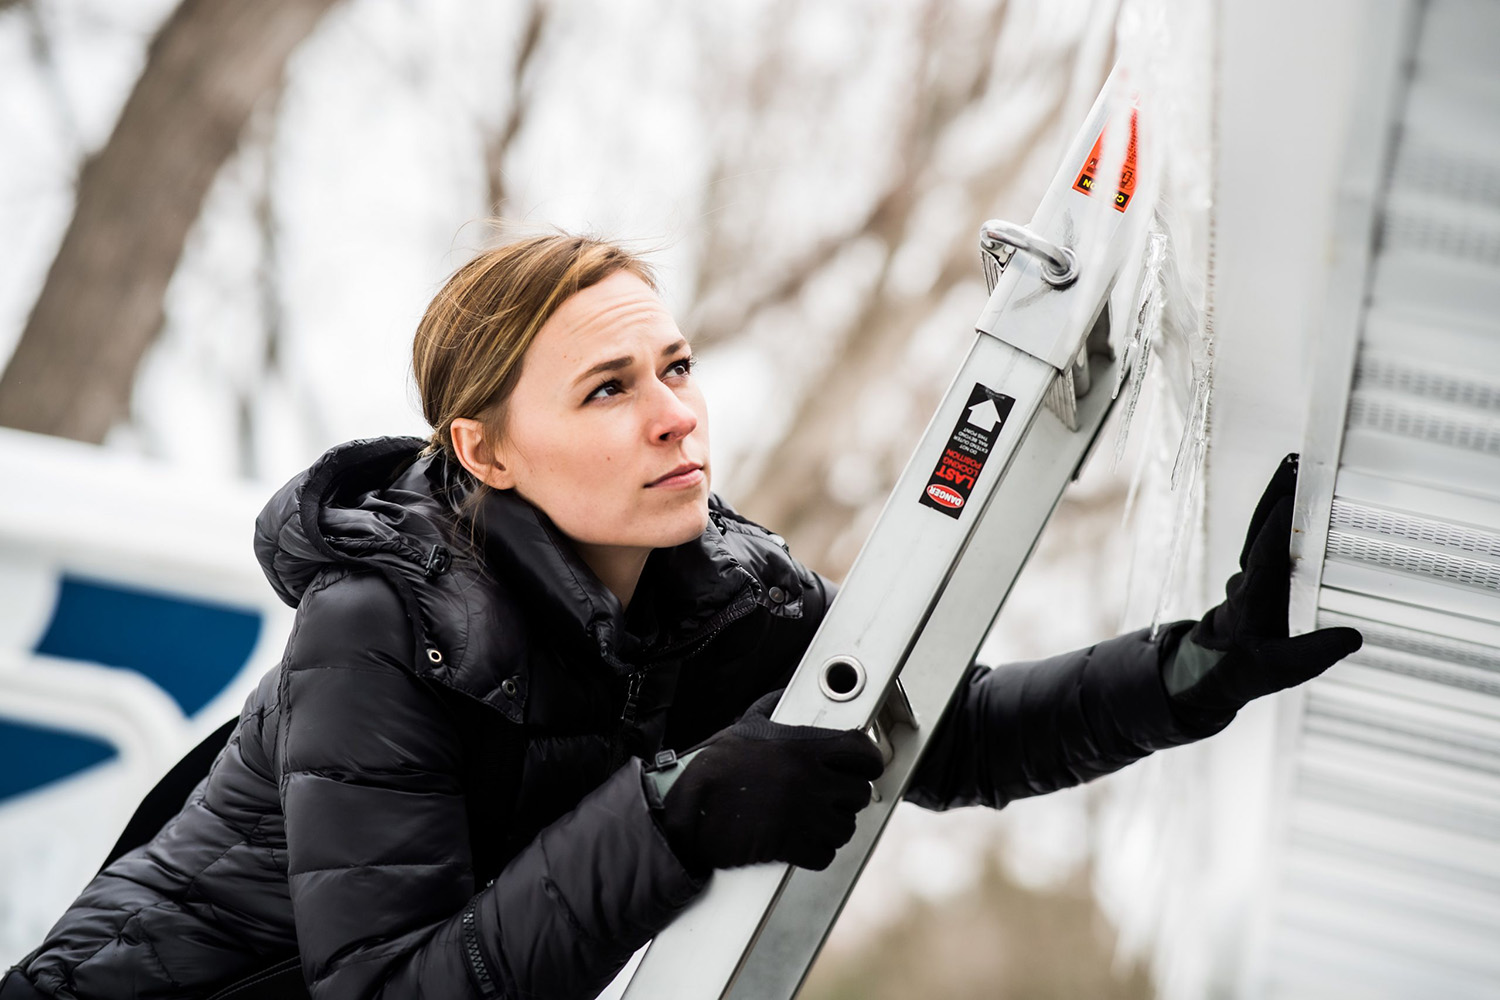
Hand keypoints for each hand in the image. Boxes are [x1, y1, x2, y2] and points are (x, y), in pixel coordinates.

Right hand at [651, 691, 883, 872]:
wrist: (689, 809)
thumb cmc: (713, 768)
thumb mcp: (744, 728)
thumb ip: (772, 709)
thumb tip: (782, 698)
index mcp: (802, 748)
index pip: (863, 754)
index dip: (867, 762)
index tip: (863, 767)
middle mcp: (809, 780)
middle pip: (858, 793)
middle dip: (847, 797)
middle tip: (832, 796)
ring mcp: (803, 815)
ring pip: (845, 827)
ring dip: (833, 826)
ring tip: (815, 820)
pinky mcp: (792, 845)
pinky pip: (825, 853)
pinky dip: (816, 851)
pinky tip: (801, 840)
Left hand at [1167, 454, 1362, 729]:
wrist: (1208, 673)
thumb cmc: (1242, 670)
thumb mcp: (1279, 670)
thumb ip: (1314, 653)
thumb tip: (1353, 636)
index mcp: (1253, 596)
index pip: (1265, 550)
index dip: (1280, 522)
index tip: (1297, 495)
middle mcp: (1246, 578)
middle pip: (1260, 527)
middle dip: (1278, 494)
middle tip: (1299, 460)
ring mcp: (1246, 574)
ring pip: (1260, 528)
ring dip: (1276, 498)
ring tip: (1298, 467)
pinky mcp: (1251, 575)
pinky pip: (1264, 537)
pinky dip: (1277, 515)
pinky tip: (1295, 500)